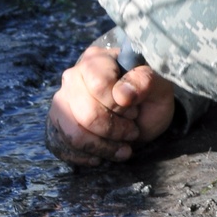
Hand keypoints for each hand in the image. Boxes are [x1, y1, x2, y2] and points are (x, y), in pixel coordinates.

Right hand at [45, 45, 175, 166]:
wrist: (142, 114)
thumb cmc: (150, 96)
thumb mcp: (159, 86)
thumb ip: (146, 82)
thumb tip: (122, 94)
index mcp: (97, 60)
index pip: (99, 84)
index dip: (120, 104)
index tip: (135, 110)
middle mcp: (72, 77)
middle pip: (86, 114)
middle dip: (115, 130)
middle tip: (132, 130)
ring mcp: (61, 102)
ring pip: (73, 135)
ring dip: (103, 147)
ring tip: (123, 147)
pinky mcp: (57, 125)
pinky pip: (63, 148)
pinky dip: (88, 157)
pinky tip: (105, 154)